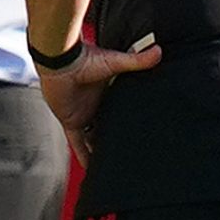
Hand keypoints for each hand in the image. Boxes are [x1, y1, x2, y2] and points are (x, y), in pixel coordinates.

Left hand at [37, 41, 161, 165]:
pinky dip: (83, 154)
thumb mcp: (116, 61)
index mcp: (108, 92)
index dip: (127, 120)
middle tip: (130, 153)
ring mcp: (83, 114)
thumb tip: (159, 51)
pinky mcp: (71, 121)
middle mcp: (96, 105)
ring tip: (113, 166)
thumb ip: (137, 60)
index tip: (140, 132)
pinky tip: (90, 168)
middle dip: (115, 138)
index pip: (119, 109)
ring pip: (93, 138)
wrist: (60, 62)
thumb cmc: (84, 58)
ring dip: (99, 149)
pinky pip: (77, 142)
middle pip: (107, 126)